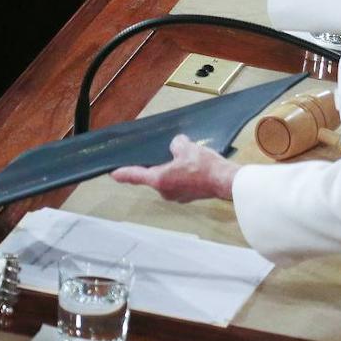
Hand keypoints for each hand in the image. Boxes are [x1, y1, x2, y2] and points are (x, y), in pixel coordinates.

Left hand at [111, 134, 239, 201]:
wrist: (227, 182)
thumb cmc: (204, 166)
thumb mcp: (186, 147)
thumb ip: (175, 144)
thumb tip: (177, 145)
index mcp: (159, 179)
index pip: (135, 175)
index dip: (123, 173)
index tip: (113, 173)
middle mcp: (165, 191)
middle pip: (152, 176)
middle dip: (155, 164)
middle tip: (158, 153)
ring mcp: (177, 196)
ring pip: (167, 179)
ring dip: (170, 169)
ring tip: (180, 156)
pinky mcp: (188, 196)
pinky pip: (178, 183)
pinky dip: (181, 175)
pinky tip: (191, 165)